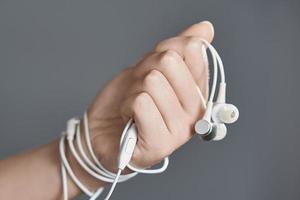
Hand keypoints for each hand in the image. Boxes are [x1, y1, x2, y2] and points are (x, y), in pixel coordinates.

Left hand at [87, 21, 213, 171]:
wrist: (102, 131)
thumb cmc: (127, 101)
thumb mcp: (149, 68)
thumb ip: (178, 49)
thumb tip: (206, 28)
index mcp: (197, 92)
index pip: (191, 50)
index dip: (162, 51)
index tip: (152, 68)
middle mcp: (195, 112)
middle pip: (169, 62)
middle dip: (144, 70)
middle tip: (139, 89)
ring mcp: (180, 130)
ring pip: (153, 81)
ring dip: (133, 90)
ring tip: (134, 107)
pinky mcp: (161, 144)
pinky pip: (141, 102)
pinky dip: (127, 105)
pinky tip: (130, 119)